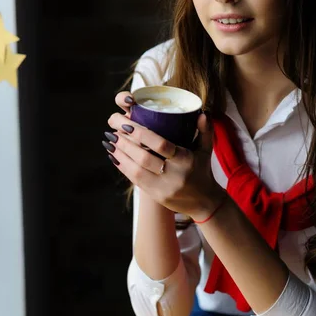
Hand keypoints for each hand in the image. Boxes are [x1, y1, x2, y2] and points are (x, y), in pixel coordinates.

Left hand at [105, 91, 224, 219]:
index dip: (142, 134)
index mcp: (185, 160)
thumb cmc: (202, 171)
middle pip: (144, 158)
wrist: (204, 202)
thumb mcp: (206, 150)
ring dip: (121, 155)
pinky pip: (136, 181)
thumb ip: (204, 131)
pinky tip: (115, 157)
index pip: (161, 145)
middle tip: (113, 131)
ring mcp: (164, 188)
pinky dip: (123, 167)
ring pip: (136, 171)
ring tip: (110, 142)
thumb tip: (202, 113)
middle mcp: (174, 175)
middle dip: (125, 144)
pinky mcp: (156, 196)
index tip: (126, 124)